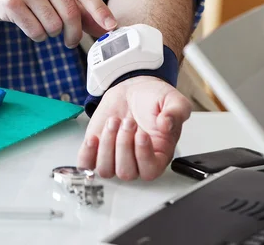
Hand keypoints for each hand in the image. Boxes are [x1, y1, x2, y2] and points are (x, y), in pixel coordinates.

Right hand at [0, 0, 116, 46]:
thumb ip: (78, 5)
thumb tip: (105, 27)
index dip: (100, 12)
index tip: (111, 27)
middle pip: (71, 14)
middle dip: (74, 34)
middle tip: (70, 41)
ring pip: (54, 26)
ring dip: (51, 33)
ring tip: (41, 23)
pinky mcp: (12, 2)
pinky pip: (36, 32)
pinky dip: (37, 35)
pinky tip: (29, 24)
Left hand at [77, 76, 191, 180]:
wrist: (134, 90)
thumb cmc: (154, 99)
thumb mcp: (173, 100)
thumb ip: (176, 112)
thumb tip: (167, 124)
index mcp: (159, 155)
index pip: (150, 171)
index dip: (143, 155)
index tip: (142, 133)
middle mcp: (136, 162)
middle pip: (126, 172)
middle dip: (123, 144)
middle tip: (128, 121)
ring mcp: (115, 157)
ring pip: (106, 169)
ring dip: (107, 144)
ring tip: (114, 121)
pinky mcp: (97, 149)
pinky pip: (87, 164)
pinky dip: (87, 153)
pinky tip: (93, 138)